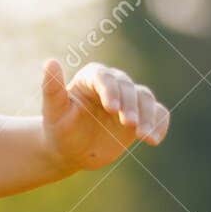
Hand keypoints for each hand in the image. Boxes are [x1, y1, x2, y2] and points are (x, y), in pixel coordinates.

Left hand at [42, 60, 169, 172]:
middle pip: (128, 88)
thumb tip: (49, 62)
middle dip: (130, 106)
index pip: (105, 78)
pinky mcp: (140, 114)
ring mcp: (129, 99)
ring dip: (148, 116)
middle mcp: (114, 83)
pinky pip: (157, 114)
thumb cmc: (59, 128)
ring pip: (145, 100)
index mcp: (92, 77)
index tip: (112, 108)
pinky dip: (160, 124)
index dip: (110, 90)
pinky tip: (155, 139)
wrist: (70, 148)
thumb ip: (52, 88)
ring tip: (144, 136)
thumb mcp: (53, 111)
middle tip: (128, 124)